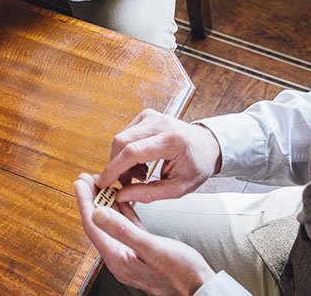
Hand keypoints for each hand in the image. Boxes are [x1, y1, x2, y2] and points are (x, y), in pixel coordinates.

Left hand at [74, 174, 214, 295]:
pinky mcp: (143, 251)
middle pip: (99, 224)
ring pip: (113, 224)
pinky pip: (127, 228)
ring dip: (106, 204)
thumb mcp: (151, 248)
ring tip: (102, 183)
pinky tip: (122, 200)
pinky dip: (123, 213)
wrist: (200, 288)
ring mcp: (131, 254)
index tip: (80, 182)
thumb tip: (97, 213)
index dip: (85, 202)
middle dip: (92, 200)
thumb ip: (123, 231)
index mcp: (118, 258)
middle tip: (87, 178)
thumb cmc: (180, 272)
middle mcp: (120, 258)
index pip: (93, 226)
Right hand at [98, 109, 221, 203]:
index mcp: (171, 140)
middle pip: (121, 142)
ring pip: (120, 138)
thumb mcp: (179, 188)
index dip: (114, 168)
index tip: (103, 183)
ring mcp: (151, 116)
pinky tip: (141, 162)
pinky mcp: (146, 116)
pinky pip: (125, 134)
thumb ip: (149, 193)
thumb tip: (121, 195)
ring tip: (140, 174)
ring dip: (122, 160)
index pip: (133, 152)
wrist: (207, 145)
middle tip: (125, 183)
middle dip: (116, 166)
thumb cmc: (197, 166)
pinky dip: (126, 152)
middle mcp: (160, 123)